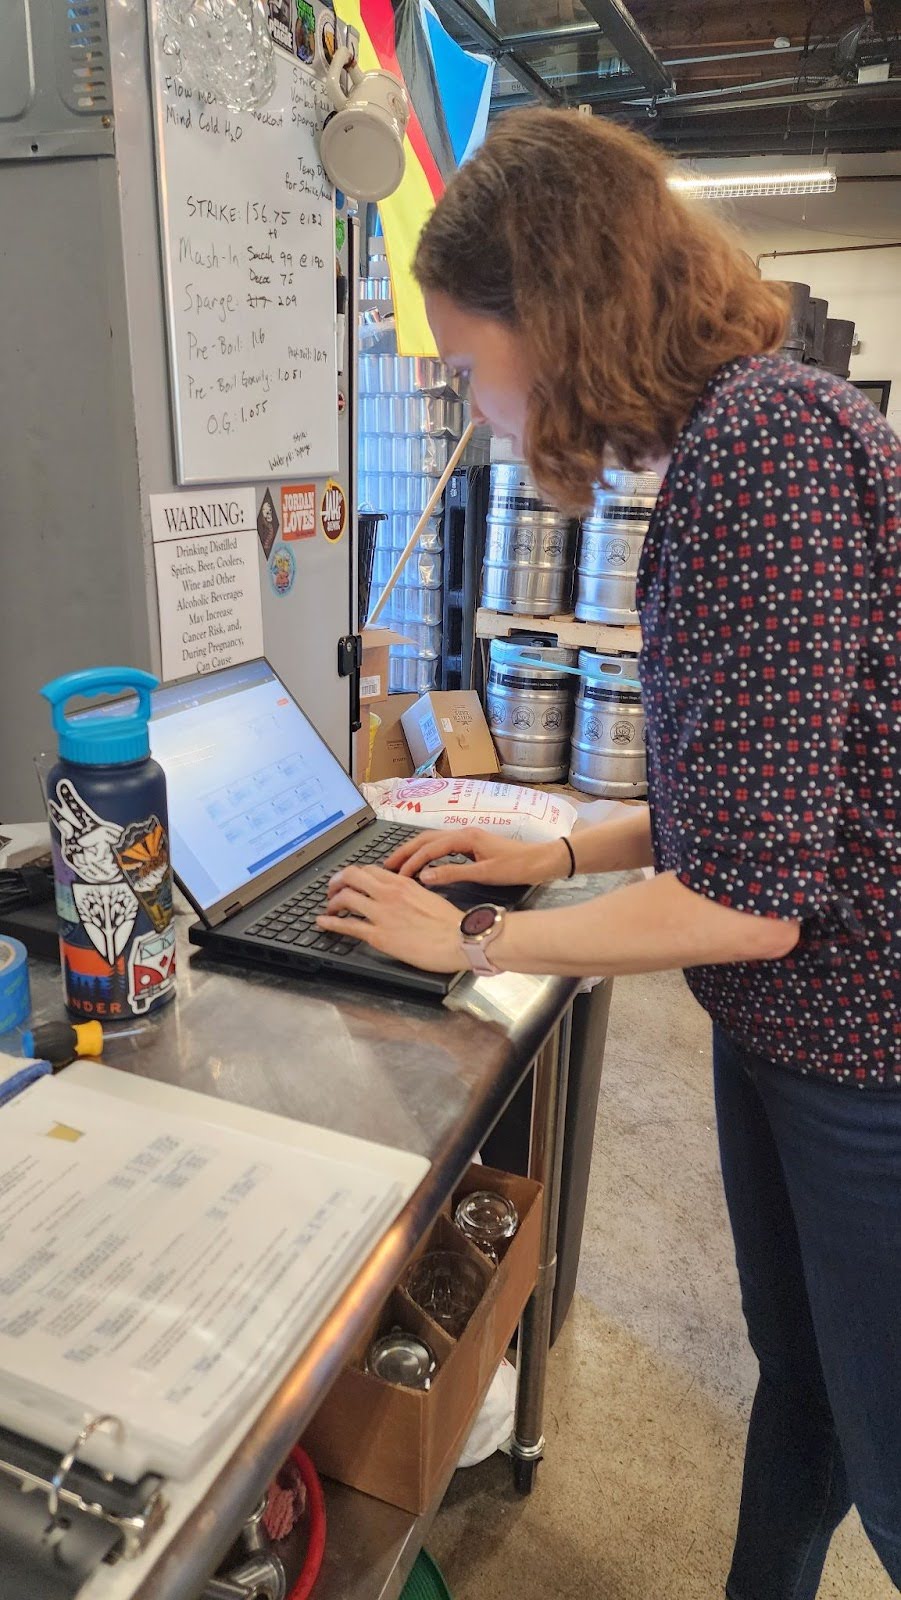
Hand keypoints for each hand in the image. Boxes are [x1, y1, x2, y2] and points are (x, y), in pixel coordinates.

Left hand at [317, 864, 463, 971]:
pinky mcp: (379, 935)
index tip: (351, 881)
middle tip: (332, 890)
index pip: (370, 870)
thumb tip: (400, 898)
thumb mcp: (429, 896)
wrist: (461, 939)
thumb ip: (410, 893)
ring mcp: (382, 914)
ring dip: (332, 901)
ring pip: (345, 897)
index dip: (355, 874)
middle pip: (351, 876)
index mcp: (402, 883)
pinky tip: (323, 922)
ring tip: (329, 907)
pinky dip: (331, 922)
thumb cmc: (452, 922)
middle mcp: (388, 893)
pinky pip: (348, 925)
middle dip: (337, 882)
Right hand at [383, 827, 569, 888]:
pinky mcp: (472, 844)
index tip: (397, 876)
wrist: (542, 860)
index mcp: (465, 837)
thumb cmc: (517, 867)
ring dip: (415, 851)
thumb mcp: (485, 873)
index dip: (412, 862)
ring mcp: (468, 837)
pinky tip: (423, 864)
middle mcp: (463, 833)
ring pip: (433, 841)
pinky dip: (428, 853)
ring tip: (399, 865)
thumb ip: (453, 874)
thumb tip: (424, 877)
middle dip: (405, 851)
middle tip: (387, 866)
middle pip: (426, 839)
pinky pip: (443, 846)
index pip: (429, 848)